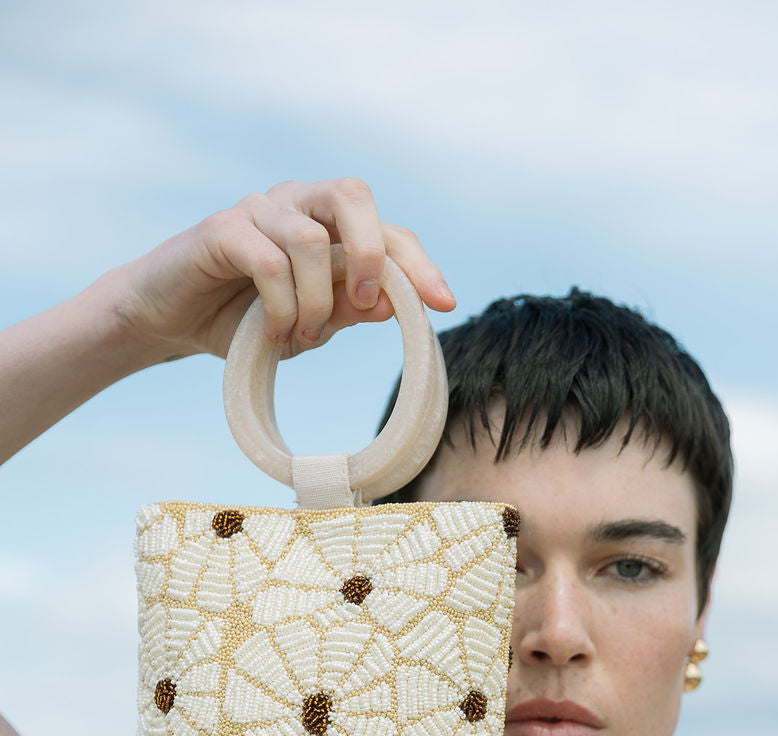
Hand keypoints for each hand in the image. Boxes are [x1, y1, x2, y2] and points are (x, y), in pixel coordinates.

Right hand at [108, 178, 455, 362]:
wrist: (170, 321)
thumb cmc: (246, 320)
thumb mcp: (310, 324)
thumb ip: (350, 310)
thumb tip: (396, 304)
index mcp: (328, 224)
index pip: (386, 230)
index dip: (418, 263)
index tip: (443, 304)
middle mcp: (297, 204)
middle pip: (353, 195)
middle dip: (373, 254)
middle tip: (365, 305)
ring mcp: (258, 209)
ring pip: (311, 240)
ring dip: (314, 302)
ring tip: (299, 335)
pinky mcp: (221, 227)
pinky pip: (268, 259)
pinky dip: (279, 304)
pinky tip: (271, 332)